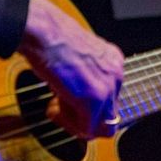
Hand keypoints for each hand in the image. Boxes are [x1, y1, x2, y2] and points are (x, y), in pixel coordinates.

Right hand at [17, 0, 123, 138]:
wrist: (44, 31)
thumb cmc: (51, 38)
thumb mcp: (76, 57)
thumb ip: (84, 76)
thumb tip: (76, 99)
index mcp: (113, 61)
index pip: (110, 99)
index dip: (87, 105)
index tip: (67, 101)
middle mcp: (116, 74)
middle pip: (108, 116)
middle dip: (82, 117)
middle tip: (58, 107)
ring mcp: (107, 88)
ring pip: (99, 127)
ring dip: (75, 124)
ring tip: (55, 108)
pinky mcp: (93, 100)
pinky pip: (85, 129)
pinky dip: (67, 125)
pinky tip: (52, 108)